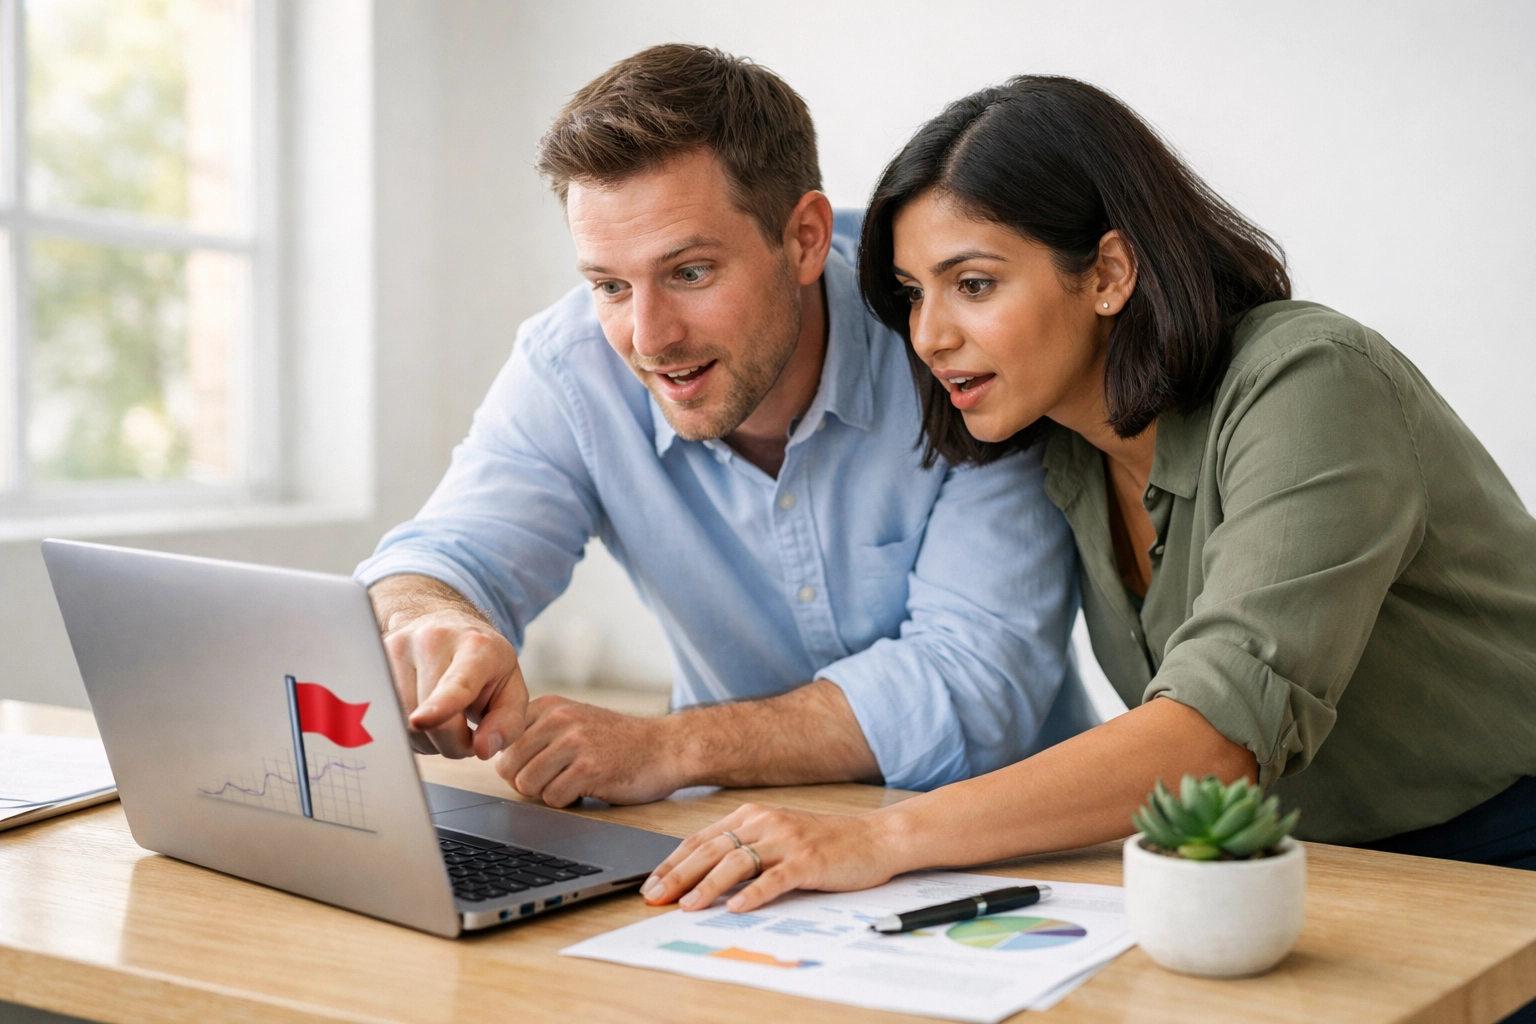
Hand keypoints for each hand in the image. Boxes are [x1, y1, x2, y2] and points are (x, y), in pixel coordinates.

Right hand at [381, 607, 526, 759]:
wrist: (449, 627)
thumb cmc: (485, 665)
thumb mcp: (511, 691)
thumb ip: (508, 724)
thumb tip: (483, 749)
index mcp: (476, 648)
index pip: (457, 683)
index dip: (441, 705)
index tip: (422, 720)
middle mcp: (434, 641)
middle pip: (430, 718)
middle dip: (450, 743)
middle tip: (465, 735)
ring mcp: (400, 648)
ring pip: (403, 720)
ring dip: (425, 738)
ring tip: (443, 720)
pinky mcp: (377, 660)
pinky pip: (386, 714)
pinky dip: (405, 728)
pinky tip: (420, 715)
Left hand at [493, 696, 685, 806]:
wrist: (664, 748)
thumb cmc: (616, 742)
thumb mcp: (574, 721)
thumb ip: (538, 732)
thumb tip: (498, 763)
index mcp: (550, 706)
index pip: (503, 744)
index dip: (516, 764)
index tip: (538, 767)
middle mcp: (559, 718)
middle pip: (509, 767)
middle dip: (527, 782)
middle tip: (555, 780)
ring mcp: (575, 742)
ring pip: (527, 784)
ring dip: (547, 793)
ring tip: (572, 782)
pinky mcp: (589, 768)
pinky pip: (553, 798)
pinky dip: (567, 801)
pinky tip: (587, 788)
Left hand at [638, 803, 903, 913]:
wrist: (875, 838)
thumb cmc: (826, 842)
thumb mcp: (778, 837)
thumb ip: (746, 849)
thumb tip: (702, 877)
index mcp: (754, 816)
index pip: (702, 840)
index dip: (673, 863)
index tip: (651, 884)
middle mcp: (767, 823)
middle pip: (712, 850)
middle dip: (678, 875)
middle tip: (654, 897)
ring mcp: (788, 841)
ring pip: (737, 862)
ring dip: (708, 885)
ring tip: (687, 905)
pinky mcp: (809, 861)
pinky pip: (775, 878)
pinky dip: (753, 893)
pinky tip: (736, 907)